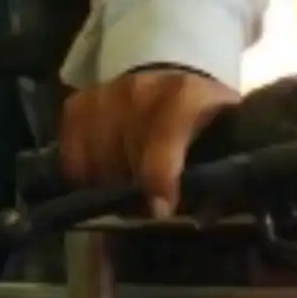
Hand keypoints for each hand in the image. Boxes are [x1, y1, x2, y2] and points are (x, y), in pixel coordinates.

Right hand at [56, 66, 228, 212]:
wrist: (175, 83)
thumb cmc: (203, 117)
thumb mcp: (224, 136)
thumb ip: (218, 172)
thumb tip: (203, 214)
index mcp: (185, 95)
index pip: (163, 140)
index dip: (159, 179)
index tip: (161, 209)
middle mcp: (140, 90)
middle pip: (126, 155)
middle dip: (136, 188)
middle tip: (145, 205)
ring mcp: (105, 94)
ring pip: (97, 157)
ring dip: (110, 182)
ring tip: (126, 190)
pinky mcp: (80, 102)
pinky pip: (72, 151)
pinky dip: (84, 170)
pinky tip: (102, 176)